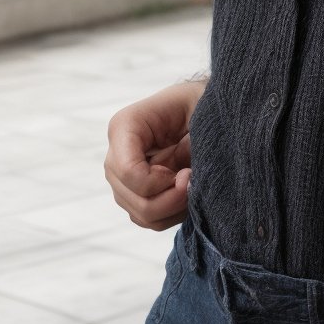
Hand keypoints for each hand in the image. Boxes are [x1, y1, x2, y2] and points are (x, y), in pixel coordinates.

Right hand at [103, 79, 205, 230]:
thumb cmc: (201, 103)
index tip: (187, 172)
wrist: (206, 108)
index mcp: (125, 126)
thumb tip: (185, 181)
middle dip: (171, 199)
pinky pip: (149, 220)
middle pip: (133, 199)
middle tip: (195, 180)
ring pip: (140, 214)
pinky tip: (190, 194)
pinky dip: (172, 214)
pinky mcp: (135, 194)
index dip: (159, 182)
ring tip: (195, 185)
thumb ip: (190, 142)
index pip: (127, 171)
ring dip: (173, 208)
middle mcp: (117, 154)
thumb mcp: (198, 109)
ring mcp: (123, 178)